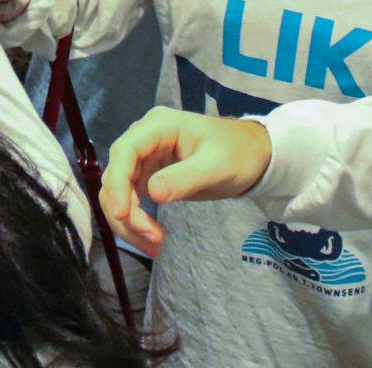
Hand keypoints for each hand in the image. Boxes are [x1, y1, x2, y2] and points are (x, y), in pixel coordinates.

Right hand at [101, 107, 273, 256]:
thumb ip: (184, 178)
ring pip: (119, 190)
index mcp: (158, 126)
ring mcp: (145, 157)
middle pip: (117, 174)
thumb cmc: (238, 153)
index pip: (125, 152)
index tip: (122, 214)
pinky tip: (151, 238)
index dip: (118, 183)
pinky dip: (137, 220)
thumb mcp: (216, 166)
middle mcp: (145, 139)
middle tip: (150, 239)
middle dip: (126, 209)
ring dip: (129, 220)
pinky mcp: (149, 174)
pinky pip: (131, 198)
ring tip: (153, 246)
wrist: (254, 156)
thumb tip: (153, 194)